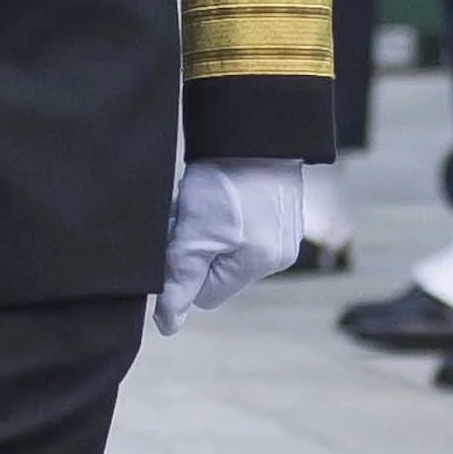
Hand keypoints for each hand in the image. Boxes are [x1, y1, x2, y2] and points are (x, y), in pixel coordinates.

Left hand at [156, 155, 313, 328]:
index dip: (186, 266)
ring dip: (210, 229)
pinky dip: (227, 213)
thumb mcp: (193, 234)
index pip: (205, 294)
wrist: (254, 128)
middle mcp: (279, 255)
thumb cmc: (225, 179)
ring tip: (208, 197)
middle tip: (191, 212)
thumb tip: (167, 325)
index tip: (184, 234)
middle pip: (217, 271)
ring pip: (228, 248)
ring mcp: (285, 231)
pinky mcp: (284, 210)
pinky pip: (244, 227)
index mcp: (260, 264)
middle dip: (199, 247)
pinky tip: (225, 190)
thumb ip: (180, 281)